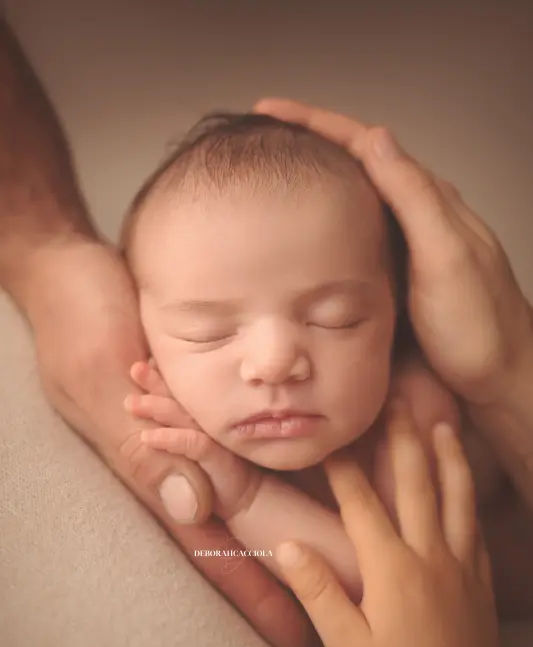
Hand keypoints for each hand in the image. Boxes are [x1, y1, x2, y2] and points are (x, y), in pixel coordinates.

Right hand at [22, 237, 321, 646]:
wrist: (68, 263)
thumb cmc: (74, 314)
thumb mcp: (97, 376)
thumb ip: (141, 443)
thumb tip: (194, 510)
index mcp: (158, 465)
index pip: (215, 543)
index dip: (256, 592)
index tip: (300, 641)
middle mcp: (187, 454)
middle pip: (254, 521)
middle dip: (300, 567)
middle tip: (361, 603)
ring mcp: (202, 425)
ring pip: (264, 481)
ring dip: (308, 515)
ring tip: (365, 551)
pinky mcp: (212, 392)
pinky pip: (260, 432)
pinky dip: (300, 450)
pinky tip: (339, 461)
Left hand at [126, 360, 262, 521]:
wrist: (256, 503)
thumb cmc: (222, 478)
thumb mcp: (198, 454)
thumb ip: (181, 434)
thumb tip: (151, 419)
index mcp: (209, 419)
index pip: (186, 394)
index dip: (166, 379)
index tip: (146, 364)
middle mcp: (216, 424)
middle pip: (184, 399)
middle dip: (157, 383)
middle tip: (134, 369)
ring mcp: (221, 440)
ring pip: (186, 418)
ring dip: (157, 408)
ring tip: (131, 403)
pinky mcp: (224, 461)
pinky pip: (194, 445)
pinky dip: (170, 440)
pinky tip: (147, 438)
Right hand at [254, 98, 532, 406]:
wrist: (499, 379)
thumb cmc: (481, 326)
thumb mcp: (447, 258)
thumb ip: (414, 200)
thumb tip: (375, 138)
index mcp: (428, 203)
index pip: (365, 145)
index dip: (315, 124)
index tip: (269, 112)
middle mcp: (415, 217)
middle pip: (356, 165)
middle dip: (308, 144)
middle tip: (260, 137)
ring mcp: (405, 247)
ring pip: (353, 199)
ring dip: (313, 181)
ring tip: (271, 174)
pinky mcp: (394, 276)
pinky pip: (353, 236)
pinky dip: (322, 224)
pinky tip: (301, 233)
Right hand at [274, 397, 509, 646]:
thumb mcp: (347, 645)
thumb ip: (317, 592)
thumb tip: (287, 546)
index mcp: (391, 569)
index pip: (363, 504)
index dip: (345, 467)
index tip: (331, 438)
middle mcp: (429, 555)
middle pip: (416, 485)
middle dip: (404, 439)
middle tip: (397, 402)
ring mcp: (460, 563)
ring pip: (456, 497)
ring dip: (448, 456)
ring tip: (441, 424)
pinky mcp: (480, 576)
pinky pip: (476, 524)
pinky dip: (470, 494)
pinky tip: (466, 483)